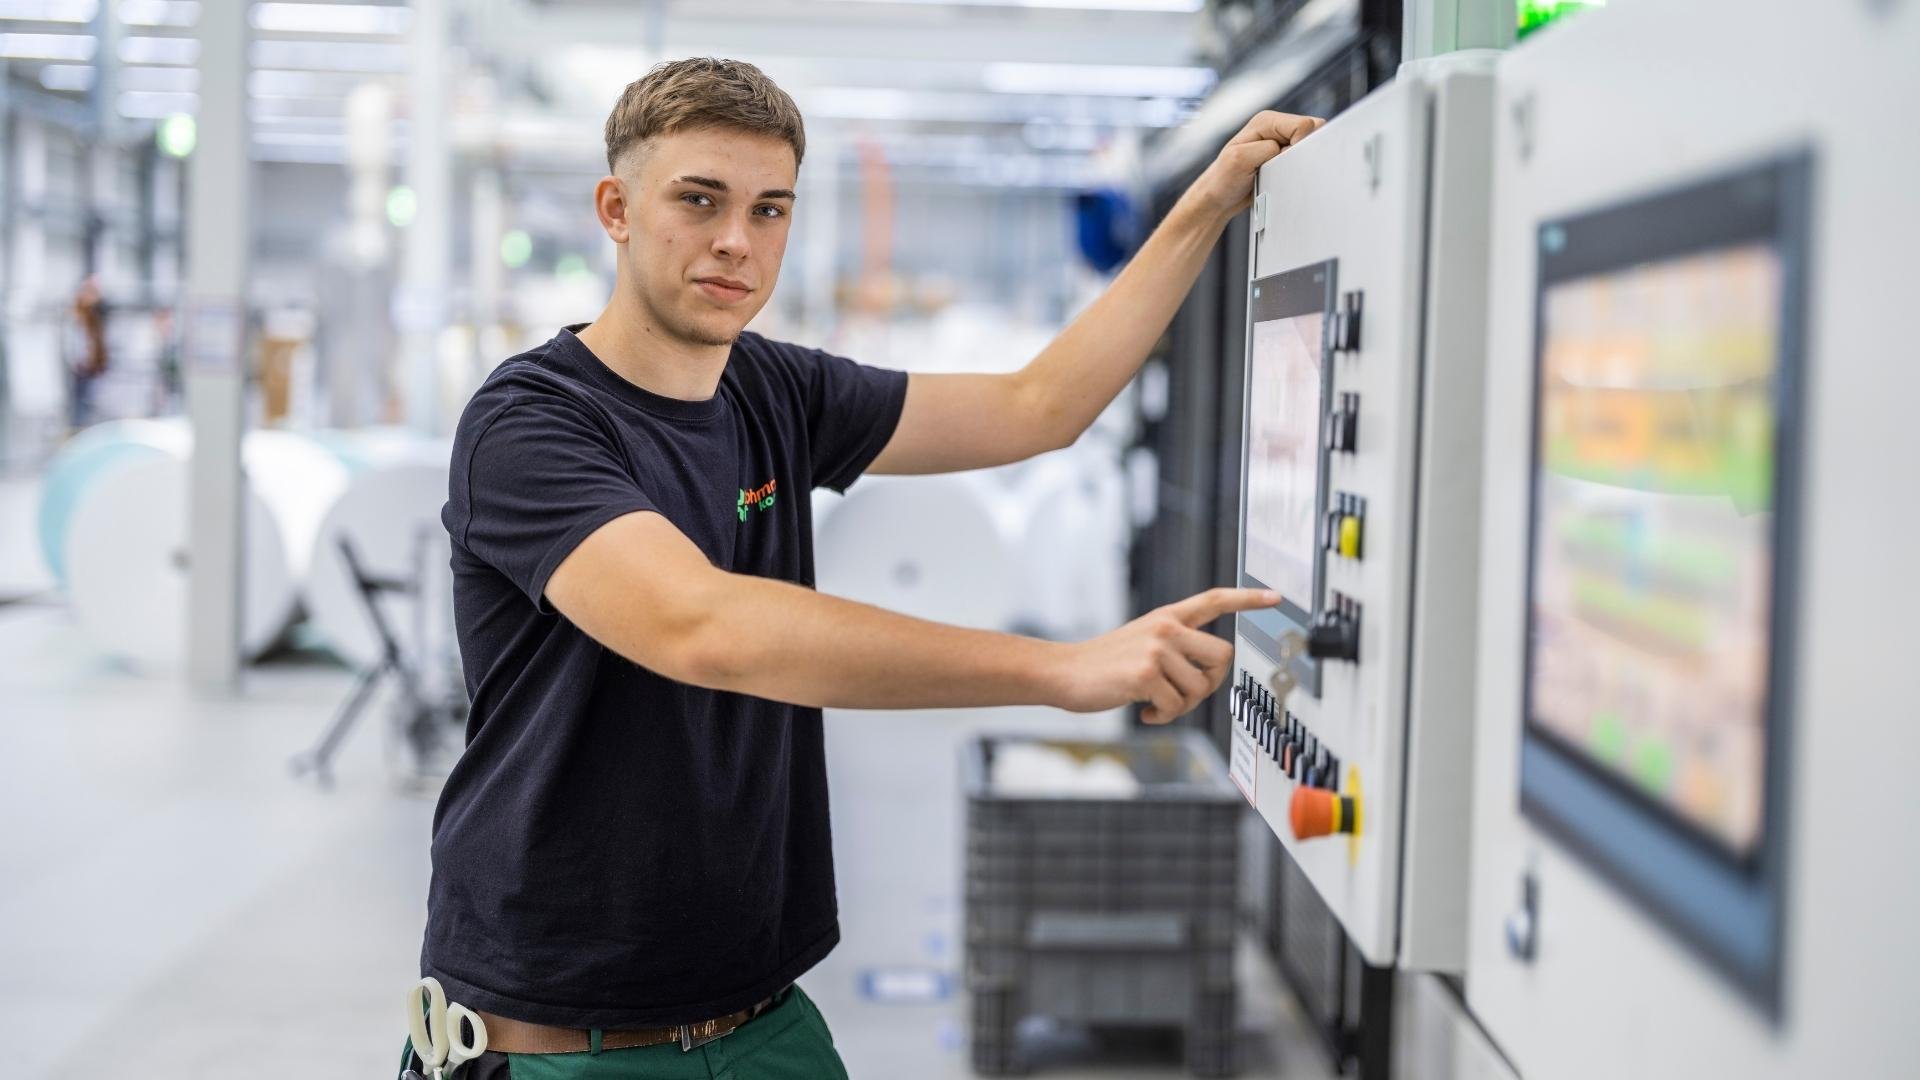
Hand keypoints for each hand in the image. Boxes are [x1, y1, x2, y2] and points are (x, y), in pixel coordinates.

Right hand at [1052, 587, 1280, 723]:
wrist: (1063, 672)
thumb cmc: (1104, 665)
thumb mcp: (1142, 643)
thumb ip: (1175, 649)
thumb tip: (1206, 677)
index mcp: (1167, 617)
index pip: (1214, 600)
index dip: (1247, 599)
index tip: (1276, 598)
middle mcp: (1165, 627)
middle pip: (1222, 656)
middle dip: (1211, 683)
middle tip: (1185, 695)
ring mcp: (1156, 649)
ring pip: (1200, 688)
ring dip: (1181, 705)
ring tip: (1155, 704)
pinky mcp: (1145, 674)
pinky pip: (1176, 706)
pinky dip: (1163, 717)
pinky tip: (1144, 712)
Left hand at [1178, 111, 1323, 226]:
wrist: (1218, 198)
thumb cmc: (1223, 179)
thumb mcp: (1240, 160)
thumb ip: (1267, 149)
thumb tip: (1290, 148)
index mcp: (1266, 120)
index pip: (1304, 125)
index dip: (1300, 144)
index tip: (1283, 161)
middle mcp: (1275, 127)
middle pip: (1311, 133)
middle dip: (1301, 152)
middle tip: (1279, 168)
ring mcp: (1281, 141)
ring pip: (1309, 147)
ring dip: (1297, 163)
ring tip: (1276, 173)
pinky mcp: (1284, 155)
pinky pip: (1303, 159)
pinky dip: (1296, 170)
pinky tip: (1279, 177)